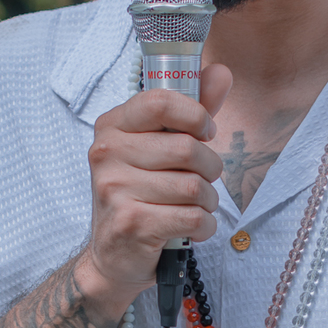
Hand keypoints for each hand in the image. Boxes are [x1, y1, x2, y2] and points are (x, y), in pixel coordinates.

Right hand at [82, 64, 232, 300]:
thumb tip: (221, 72)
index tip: (205, 132)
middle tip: (203, 179)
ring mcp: (115, 190)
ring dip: (207, 200)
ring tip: (196, 206)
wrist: (113, 255)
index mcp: (112, 127)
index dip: (195, 115)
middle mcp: (107, 154)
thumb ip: (190, 112)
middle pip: (186, 148)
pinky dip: (204, 226)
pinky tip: (193, 227)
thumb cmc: (140, 195)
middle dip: (209, 168)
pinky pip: (192, 217)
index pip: (160, 101)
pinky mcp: (131, 223)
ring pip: (193, 186)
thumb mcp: (159, 149)